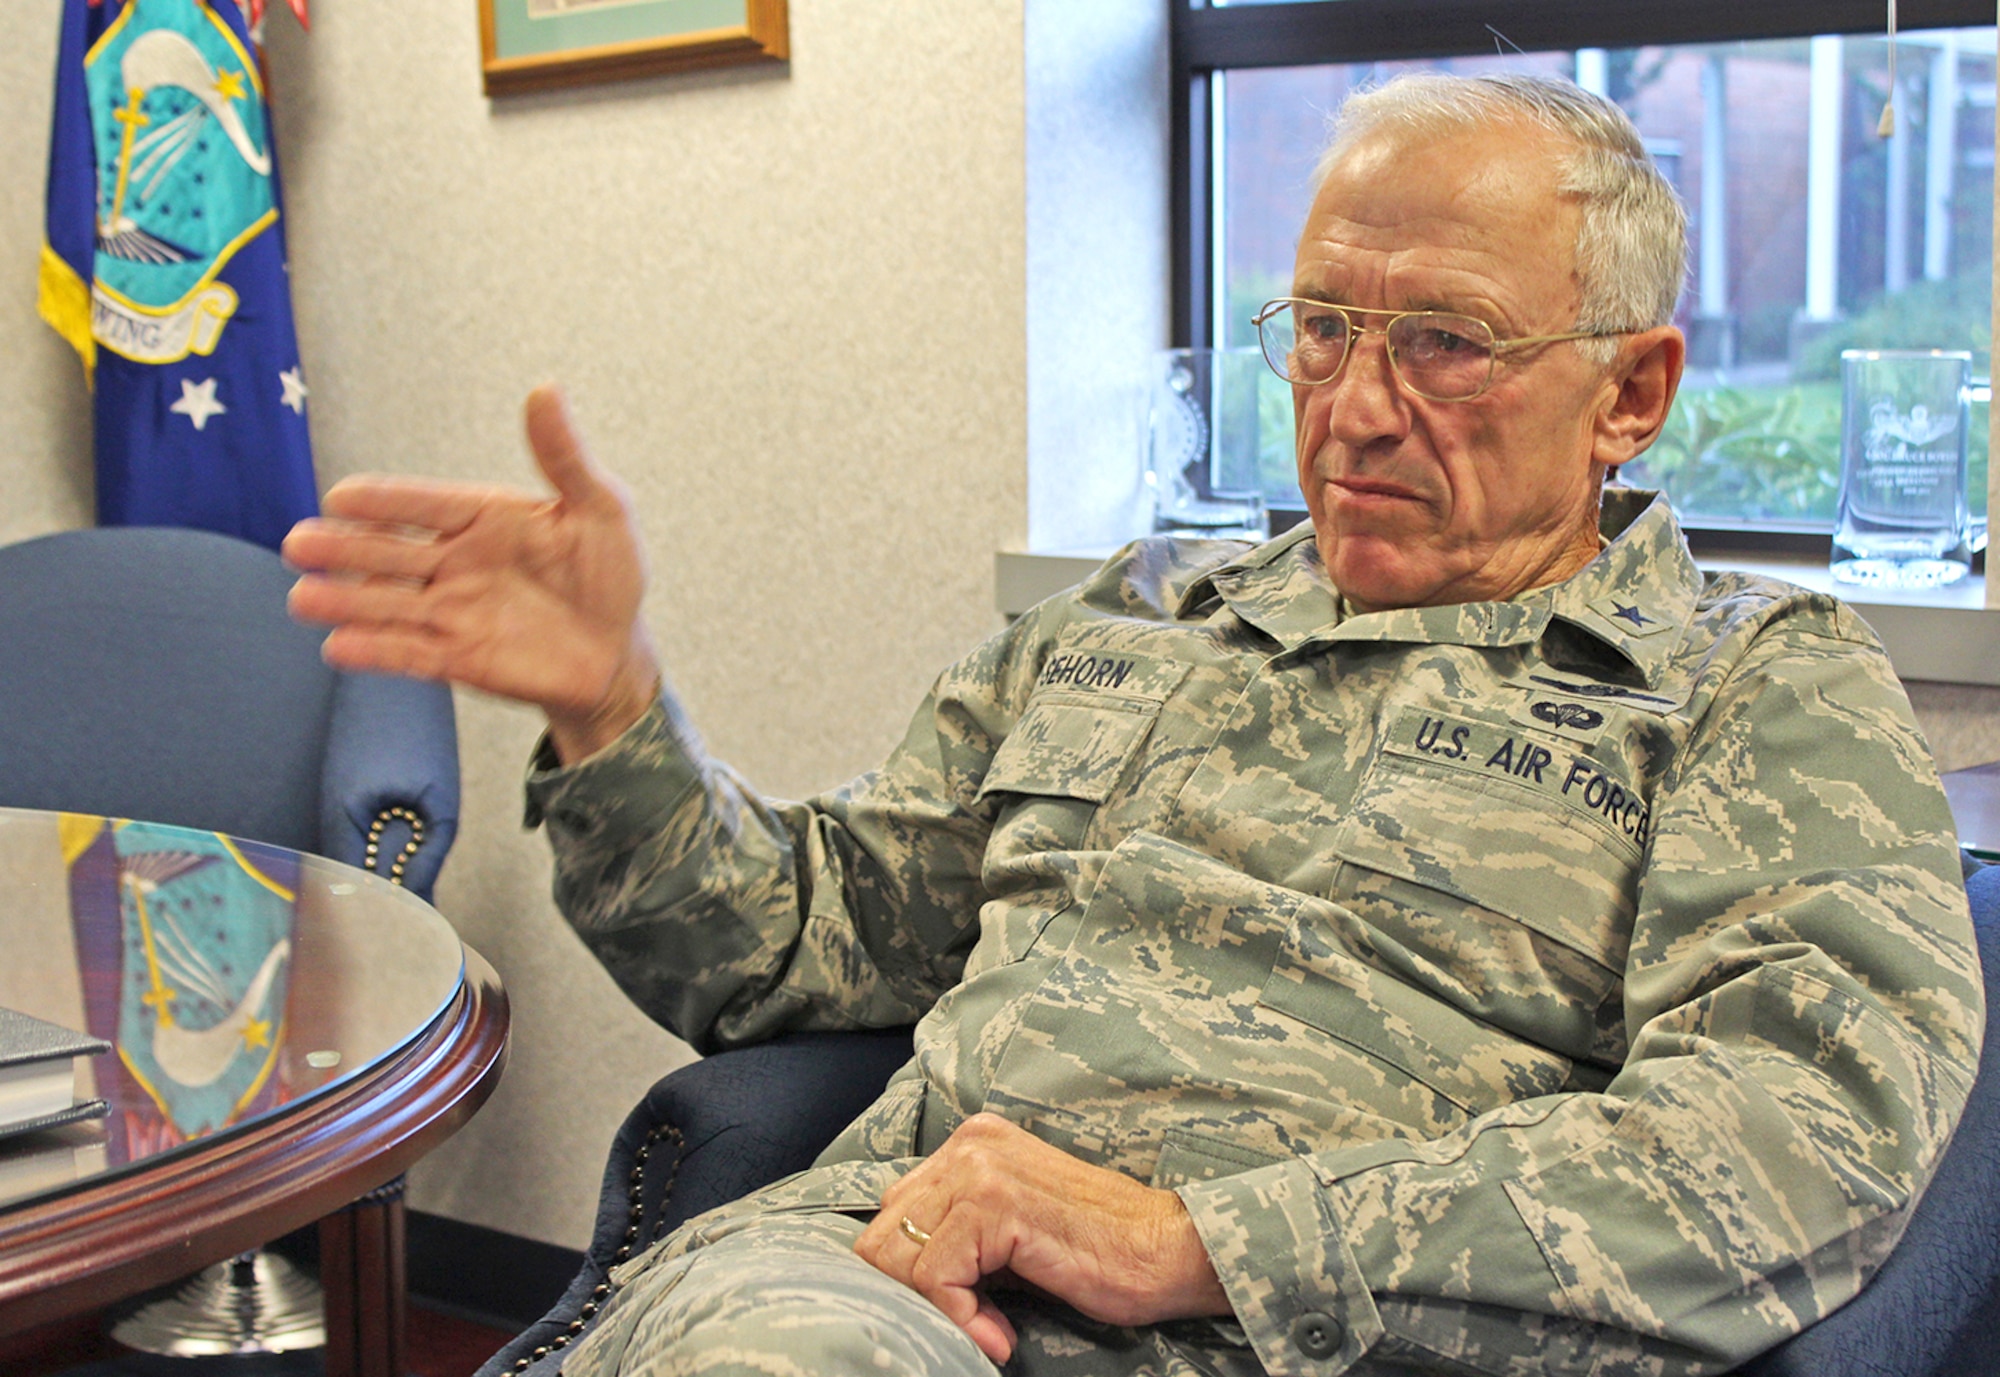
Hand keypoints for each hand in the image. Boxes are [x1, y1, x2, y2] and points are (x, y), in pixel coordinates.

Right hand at [284, 385, 658, 762]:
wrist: (618, 653)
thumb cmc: (611, 574)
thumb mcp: (601, 509)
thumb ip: (565, 456)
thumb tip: (545, 388)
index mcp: (485, 519)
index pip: (426, 504)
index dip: (386, 502)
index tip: (342, 496)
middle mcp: (457, 562)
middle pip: (391, 553)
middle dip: (345, 549)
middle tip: (298, 544)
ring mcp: (453, 611)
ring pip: (388, 603)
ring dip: (346, 601)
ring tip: (302, 598)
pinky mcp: (457, 657)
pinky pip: (409, 652)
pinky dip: (375, 651)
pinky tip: (338, 646)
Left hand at [852, 1114, 1229, 1363]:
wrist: (1169, 1250)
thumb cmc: (1100, 1249)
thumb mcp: (1013, 1228)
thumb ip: (959, 1230)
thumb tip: (899, 1271)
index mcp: (972, 1143)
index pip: (893, 1213)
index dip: (914, 1276)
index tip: (963, 1310)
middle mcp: (969, 1146)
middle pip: (883, 1234)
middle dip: (914, 1294)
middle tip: (971, 1325)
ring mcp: (980, 1171)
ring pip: (898, 1256)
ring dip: (940, 1310)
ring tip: (991, 1331)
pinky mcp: (995, 1207)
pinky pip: (936, 1277)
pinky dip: (961, 1319)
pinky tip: (1000, 1336)